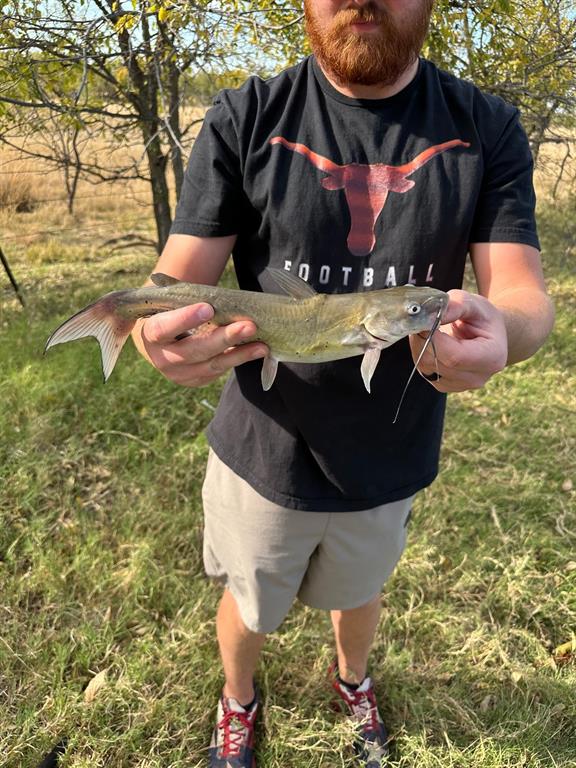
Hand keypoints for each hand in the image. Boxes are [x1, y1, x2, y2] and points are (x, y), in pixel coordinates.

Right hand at [139, 303, 268, 386]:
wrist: (161, 342)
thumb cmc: (169, 314)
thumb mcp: (168, 305)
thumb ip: (183, 299)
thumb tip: (216, 296)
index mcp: (151, 335)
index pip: (165, 328)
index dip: (185, 319)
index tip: (208, 308)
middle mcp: (163, 358)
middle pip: (195, 350)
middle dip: (224, 339)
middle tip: (249, 326)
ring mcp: (180, 374)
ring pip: (212, 365)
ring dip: (240, 354)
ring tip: (262, 345)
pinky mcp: (196, 381)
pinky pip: (220, 370)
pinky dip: (239, 359)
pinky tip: (257, 351)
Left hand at [409, 289, 507, 391]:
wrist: (487, 334)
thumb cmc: (482, 318)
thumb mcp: (474, 303)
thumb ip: (455, 306)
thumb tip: (430, 315)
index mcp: (492, 357)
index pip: (454, 356)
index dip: (433, 337)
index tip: (424, 318)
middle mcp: (477, 377)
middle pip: (436, 362)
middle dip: (422, 338)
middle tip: (421, 318)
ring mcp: (459, 385)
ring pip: (425, 366)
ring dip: (418, 344)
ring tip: (427, 327)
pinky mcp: (444, 386)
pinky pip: (423, 369)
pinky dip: (420, 352)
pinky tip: (429, 340)